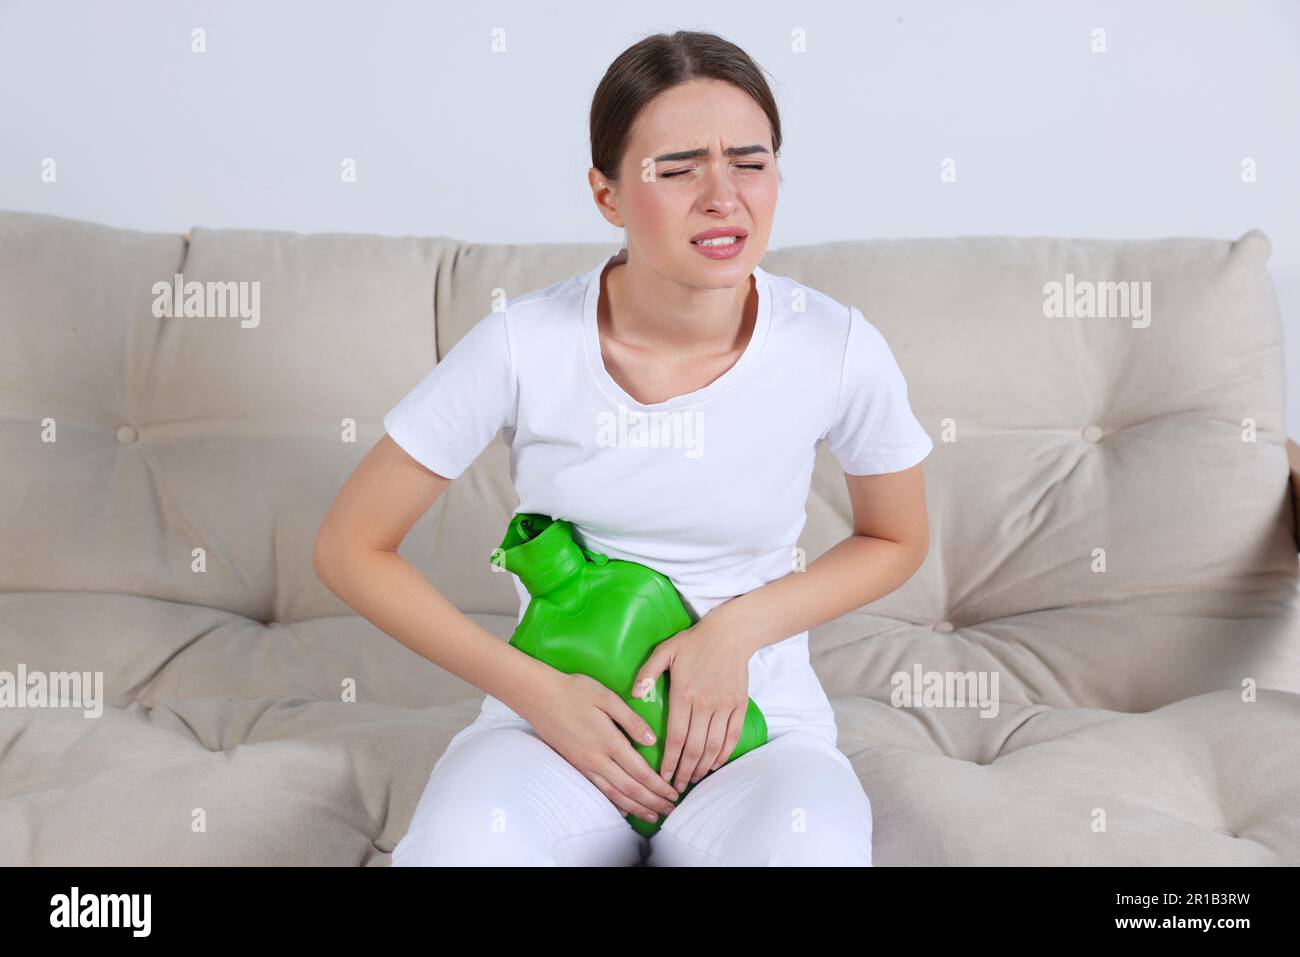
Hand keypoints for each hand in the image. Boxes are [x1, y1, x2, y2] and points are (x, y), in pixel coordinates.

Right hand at [519, 671, 680, 824]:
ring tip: (653, 816)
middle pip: (630, 788)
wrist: (538, 696)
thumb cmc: (574, 691)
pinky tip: (623, 810)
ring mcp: (584, 765)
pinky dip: (613, 803)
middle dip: (652, 802)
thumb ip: (630, 719)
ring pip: (614, 794)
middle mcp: (597, 759)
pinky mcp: (575, 765)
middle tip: (670, 811)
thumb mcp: (606, 696)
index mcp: (609, 741)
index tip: (673, 793)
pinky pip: (598, 790)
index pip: (640, 771)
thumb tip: (652, 740)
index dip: (658, 785)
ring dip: (636, 807)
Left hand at [631, 618, 753, 792]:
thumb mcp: (665, 651)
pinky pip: (732, 736)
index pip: (676, 737)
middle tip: (676, 786)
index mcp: (684, 693)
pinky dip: (723, 754)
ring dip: (702, 767)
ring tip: (693, 779)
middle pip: (694, 748)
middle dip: (685, 771)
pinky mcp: (739, 705)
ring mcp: (724, 706)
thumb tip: (634, 695)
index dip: (669, 761)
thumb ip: (647, 673)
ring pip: (713, 746)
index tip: (662, 776)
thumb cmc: (694, 642)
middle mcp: (705, 704)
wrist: (731, 633)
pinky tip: (714, 764)